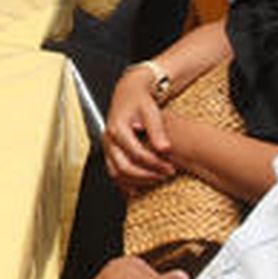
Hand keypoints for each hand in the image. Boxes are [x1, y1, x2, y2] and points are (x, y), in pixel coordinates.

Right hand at [103, 67, 175, 191]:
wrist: (129, 93)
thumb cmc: (140, 100)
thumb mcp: (151, 111)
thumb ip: (157, 130)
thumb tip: (164, 149)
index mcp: (117, 128)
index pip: (136, 154)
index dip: (154, 164)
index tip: (170, 168)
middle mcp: (109, 139)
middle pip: (124, 167)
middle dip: (147, 175)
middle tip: (165, 175)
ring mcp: (107, 147)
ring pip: (117, 173)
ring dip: (137, 181)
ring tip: (157, 179)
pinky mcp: (109, 152)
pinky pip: (115, 173)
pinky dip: (127, 182)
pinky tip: (142, 185)